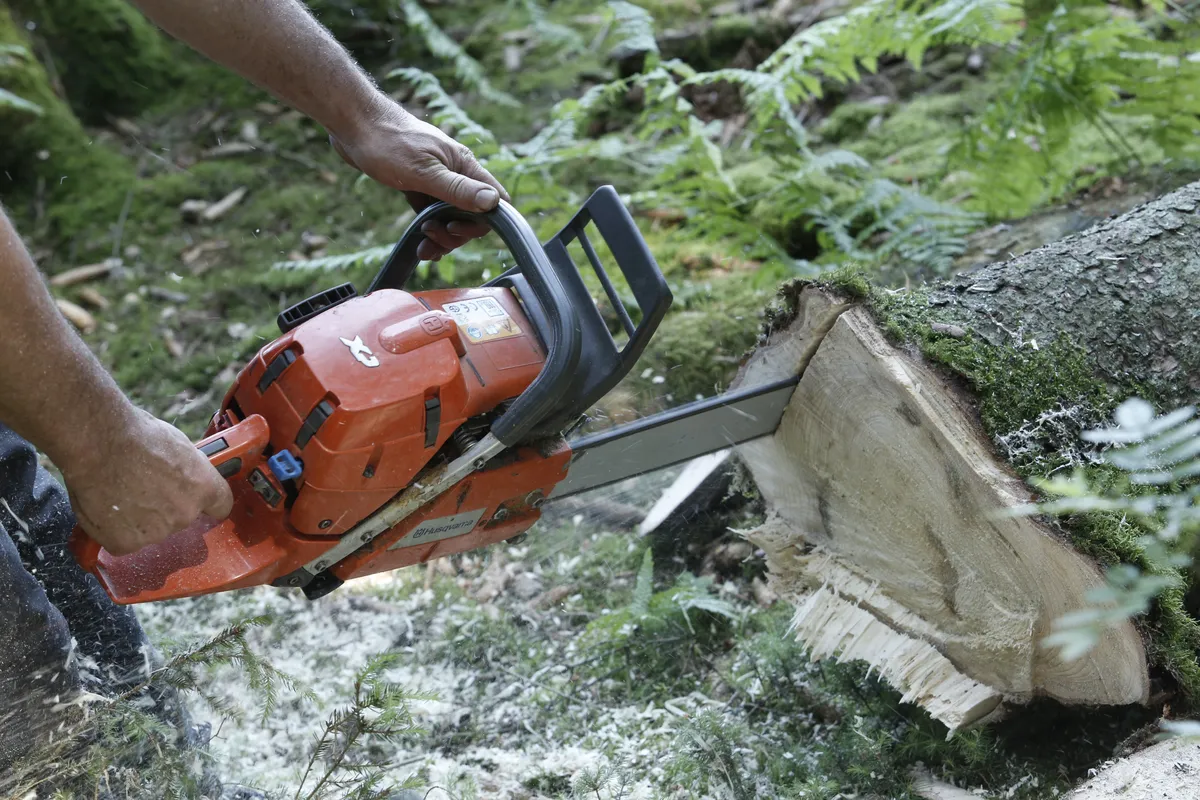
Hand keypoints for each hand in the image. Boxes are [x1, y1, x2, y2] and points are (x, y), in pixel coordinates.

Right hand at [62, 408, 233, 555]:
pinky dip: (115, 530)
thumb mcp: (178, 445)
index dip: (208, 503)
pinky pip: (124, 541)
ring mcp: (156, 532)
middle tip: (142, 486)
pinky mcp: (126, 542)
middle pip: (181, 517)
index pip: (221, 505)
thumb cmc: (135, 435)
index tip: (197, 499)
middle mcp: (185, 513)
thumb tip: (184, 474)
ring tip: (119, 493)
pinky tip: (107, 507)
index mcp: (203, 488)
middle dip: (166, 506)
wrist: (98, 444)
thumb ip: (188, 470)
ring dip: (140, 519)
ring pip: (152, 530)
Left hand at [330, 96, 510, 260]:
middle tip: (431, 236)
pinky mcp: (419, 185)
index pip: (494, 201)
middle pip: (472, 215)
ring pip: (452, 217)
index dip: (481, 222)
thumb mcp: (424, 171)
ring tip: (423, 245)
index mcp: (463, 165)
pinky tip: (419, 243)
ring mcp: (437, 179)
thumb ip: (458, 189)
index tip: (454, 228)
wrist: (353, 123)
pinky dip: (429, 231)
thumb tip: (493, 203)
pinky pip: (433, 214)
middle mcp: (455, 172)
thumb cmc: (387, 142)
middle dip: (456, 234)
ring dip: (441, 238)